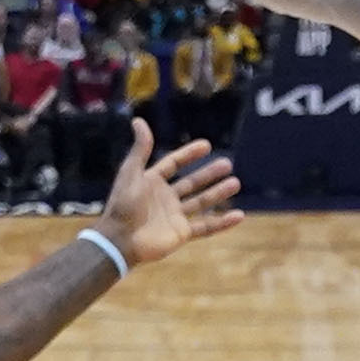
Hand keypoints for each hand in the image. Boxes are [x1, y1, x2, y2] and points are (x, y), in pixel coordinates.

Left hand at [93, 124, 242, 267]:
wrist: (120, 240)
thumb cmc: (123, 205)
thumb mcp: (130, 172)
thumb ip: (140, 149)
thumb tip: (138, 120)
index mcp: (152, 182)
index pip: (173, 164)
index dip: (189, 154)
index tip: (206, 145)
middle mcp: (165, 198)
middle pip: (192, 183)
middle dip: (209, 174)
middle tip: (227, 164)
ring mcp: (174, 216)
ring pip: (201, 202)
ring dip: (218, 193)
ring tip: (235, 183)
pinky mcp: (181, 233)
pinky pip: (206, 227)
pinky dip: (222, 223)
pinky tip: (239, 216)